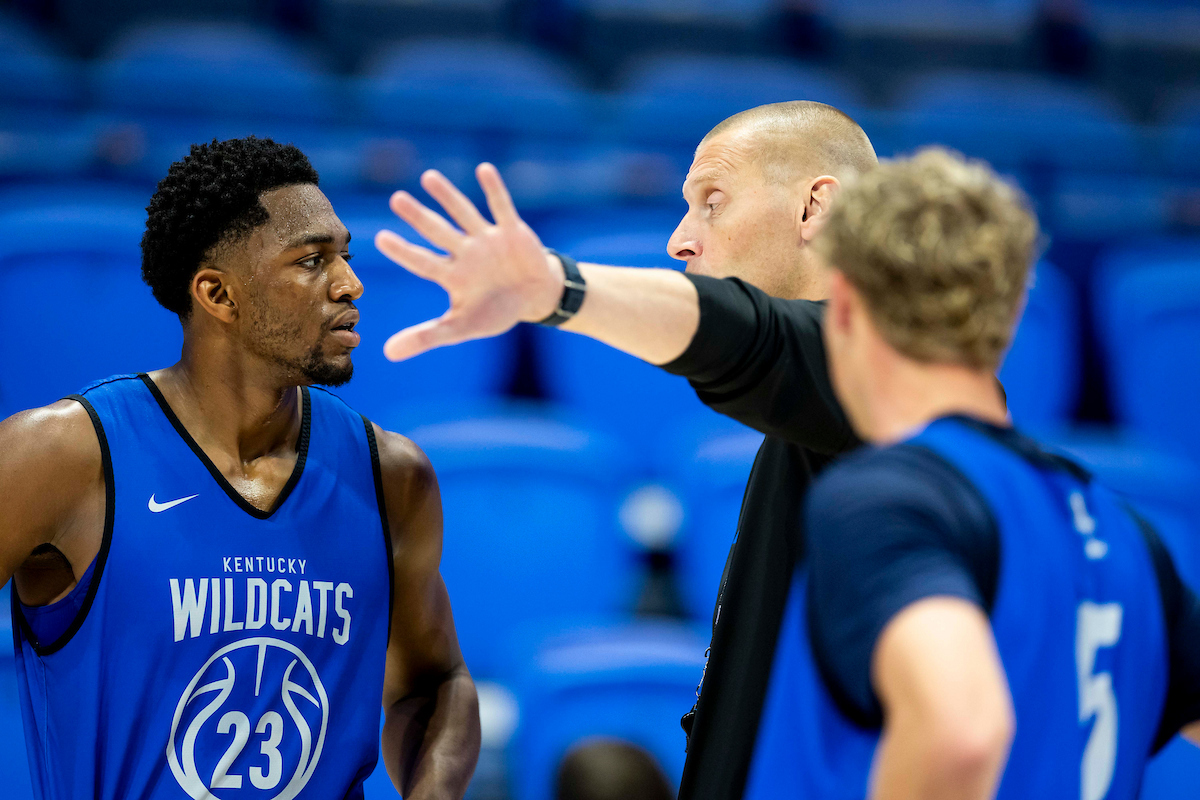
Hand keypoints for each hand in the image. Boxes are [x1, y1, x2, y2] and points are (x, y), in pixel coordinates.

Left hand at [376, 164, 563, 361]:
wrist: (536, 296)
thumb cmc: (495, 311)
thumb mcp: (461, 328)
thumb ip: (426, 336)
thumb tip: (386, 354)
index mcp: (452, 276)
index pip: (423, 262)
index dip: (403, 252)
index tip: (380, 238)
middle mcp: (465, 253)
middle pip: (438, 232)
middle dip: (419, 217)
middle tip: (396, 199)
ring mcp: (488, 240)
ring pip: (464, 214)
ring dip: (448, 197)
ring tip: (429, 177)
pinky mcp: (512, 232)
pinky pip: (502, 208)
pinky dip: (494, 191)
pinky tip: (484, 170)